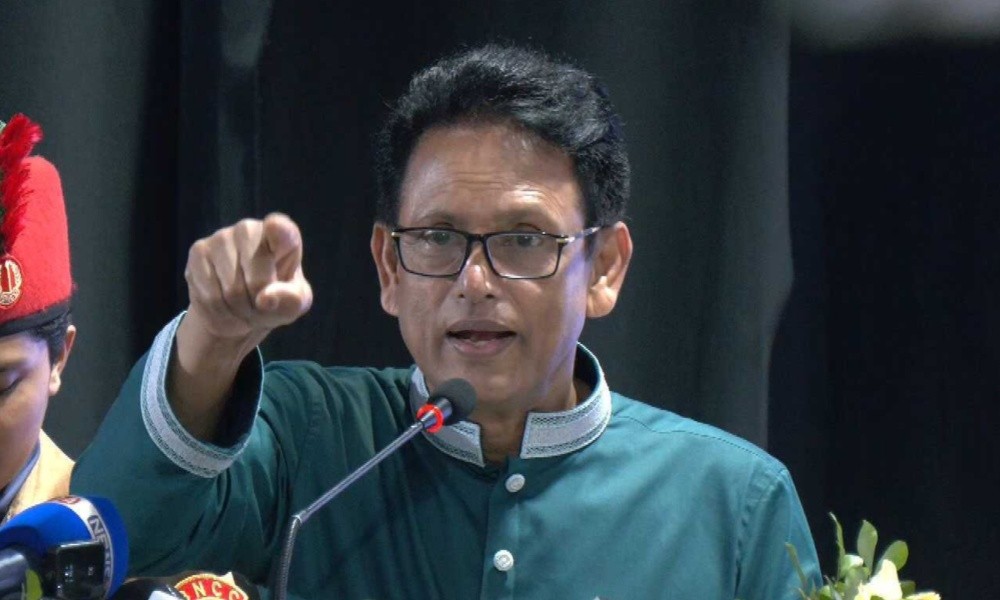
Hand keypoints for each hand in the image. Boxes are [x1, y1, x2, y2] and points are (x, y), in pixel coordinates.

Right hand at [184, 212, 312, 345]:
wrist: (239, 306)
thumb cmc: (276, 298)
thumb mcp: (295, 303)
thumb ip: (291, 299)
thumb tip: (265, 298)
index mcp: (283, 235)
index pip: (281, 228)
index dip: (277, 229)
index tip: (274, 227)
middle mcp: (250, 228)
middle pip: (256, 281)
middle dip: (258, 304)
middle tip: (259, 305)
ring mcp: (221, 237)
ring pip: (231, 291)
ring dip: (238, 310)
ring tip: (243, 306)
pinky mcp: (198, 252)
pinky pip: (209, 295)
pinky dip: (219, 311)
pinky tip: (224, 305)